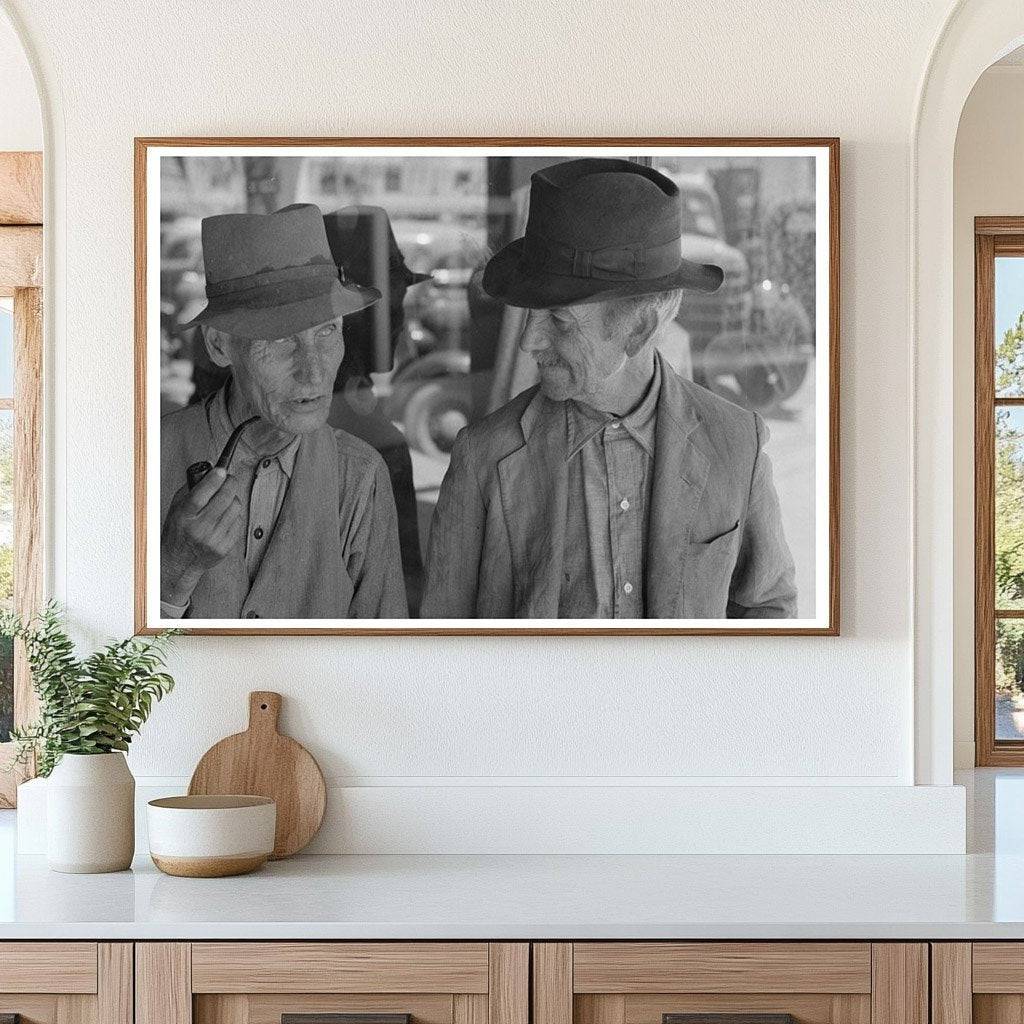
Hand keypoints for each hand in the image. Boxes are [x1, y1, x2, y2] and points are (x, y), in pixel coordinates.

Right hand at [160, 468, 242, 605]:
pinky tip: (225, 515)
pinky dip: (234, 515)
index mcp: (183, 517)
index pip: (200, 495)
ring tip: (225, 498)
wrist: (178, 563)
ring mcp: (213, 539)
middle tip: (229, 478)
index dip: (213, 480)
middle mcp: (199, 529)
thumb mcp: (175, 508)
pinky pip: (239, 522)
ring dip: (233, 498)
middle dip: (230, 483)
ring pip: (235, 508)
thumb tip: (211, 470)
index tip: (221, 469)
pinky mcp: (225, 547)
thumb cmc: (176, 532)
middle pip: (223, 499)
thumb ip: (191, 489)